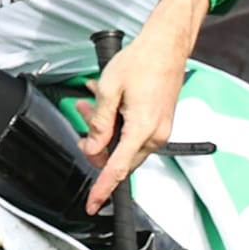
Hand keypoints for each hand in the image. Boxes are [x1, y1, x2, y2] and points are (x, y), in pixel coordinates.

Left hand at [78, 0, 210, 213]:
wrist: (166, 46)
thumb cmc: (142, 61)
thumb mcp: (108, 90)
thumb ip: (98, 124)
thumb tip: (92, 148)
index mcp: (142, 129)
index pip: (118, 169)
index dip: (102, 188)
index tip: (92, 203)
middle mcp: (156, 135)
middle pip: (119, 159)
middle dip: (96, 146)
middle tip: (82, 121)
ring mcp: (161, 130)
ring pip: (124, 146)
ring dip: (104, 132)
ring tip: (91, 105)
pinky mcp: (160, 124)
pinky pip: (134, 135)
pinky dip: (117, 126)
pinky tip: (106, 107)